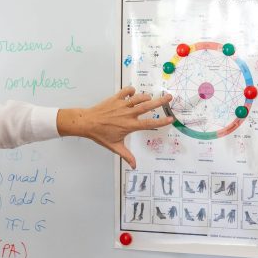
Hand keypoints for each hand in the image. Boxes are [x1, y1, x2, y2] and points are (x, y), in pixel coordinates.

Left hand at [57, 86, 173, 167]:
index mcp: (130, 125)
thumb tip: (134, 166)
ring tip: (151, 97)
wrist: (87, 122)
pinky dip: (131, 90)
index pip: (149, 124)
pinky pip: (126, 92)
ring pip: (138, 98)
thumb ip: (126, 155)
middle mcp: (128, 114)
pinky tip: (133, 93)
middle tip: (169, 97)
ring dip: (146, 96)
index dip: (161, 122)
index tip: (171, 119)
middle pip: (147, 106)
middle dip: (160, 101)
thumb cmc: (100, 135)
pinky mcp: (115, 99)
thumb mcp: (115, 146)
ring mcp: (122, 105)